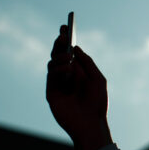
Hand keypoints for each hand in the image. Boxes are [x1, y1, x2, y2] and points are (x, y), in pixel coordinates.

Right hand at [46, 25, 111, 149]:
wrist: (91, 122)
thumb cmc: (97, 102)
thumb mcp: (98, 78)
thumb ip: (87, 62)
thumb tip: (75, 47)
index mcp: (79, 70)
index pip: (70, 52)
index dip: (66, 39)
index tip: (65, 27)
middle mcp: (67, 74)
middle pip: (59, 54)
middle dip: (60, 43)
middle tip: (62, 35)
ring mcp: (58, 82)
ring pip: (53, 62)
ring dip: (60, 57)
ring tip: (68, 59)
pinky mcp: (51, 91)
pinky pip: (51, 74)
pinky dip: (58, 69)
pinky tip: (67, 69)